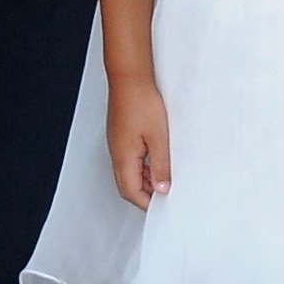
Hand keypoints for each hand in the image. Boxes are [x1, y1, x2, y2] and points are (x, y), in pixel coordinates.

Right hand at [106, 70, 170, 208]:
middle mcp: (116, 154)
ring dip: (145, 179)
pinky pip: (129, 160)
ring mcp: (117, 145)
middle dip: (146, 194)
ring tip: (165, 175)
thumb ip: (161, 166)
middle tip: (166, 193)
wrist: (129, 78)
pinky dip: (142, 166)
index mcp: (123, 159)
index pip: (131, 192)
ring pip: (128, 173)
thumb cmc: (141, 103)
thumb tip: (162, 189)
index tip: (163, 205)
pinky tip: (156, 158)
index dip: (147, 203)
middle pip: (127, 185)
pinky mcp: (120, 136)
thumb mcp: (158, 137)